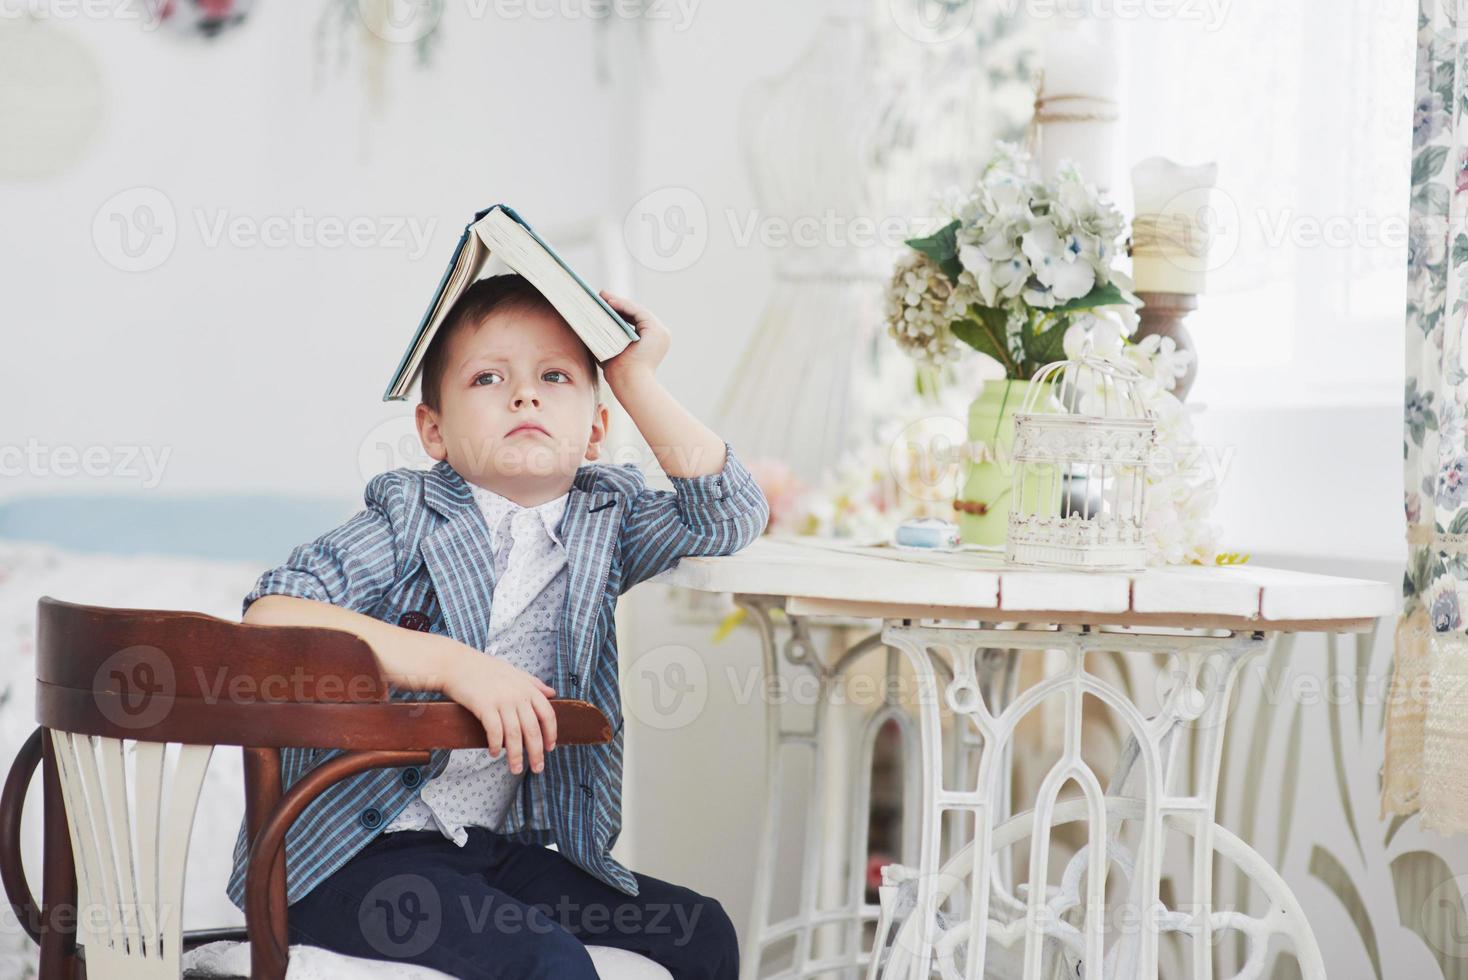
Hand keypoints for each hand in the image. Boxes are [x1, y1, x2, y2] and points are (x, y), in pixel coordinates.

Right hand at [439, 646, 558, 774]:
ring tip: (516, 769)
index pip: (547, 714)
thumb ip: (534, 683)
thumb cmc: (484, 668)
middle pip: (533, 729)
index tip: (550, 748)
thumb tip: (552, 693)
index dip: (551, 733)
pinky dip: (496, 745)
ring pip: (514, 734)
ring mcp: (501, 700)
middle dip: (536, 752)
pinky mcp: (484, 706)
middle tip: (538, 768)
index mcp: (527, 688)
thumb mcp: (514, 672)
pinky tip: (495, 753)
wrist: (455, 663)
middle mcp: (517, 695)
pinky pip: (494, 731)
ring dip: (516, 755)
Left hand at [599, 289, 669, 385]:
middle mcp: (659, 336)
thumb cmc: (618, 375)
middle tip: (601, 296)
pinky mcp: (657, 331)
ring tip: (602, 297)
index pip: (633, 321)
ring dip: (619, 302)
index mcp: (650, 342)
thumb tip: (589, 325)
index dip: (618, 311)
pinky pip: (638, 312)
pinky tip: (610, 303)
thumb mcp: (611, 350)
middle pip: (635, 315)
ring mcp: (660, 332)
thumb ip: (607, 338)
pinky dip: (624, 306)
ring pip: (637, 311)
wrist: (630, 384)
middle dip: (617, 304)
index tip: (602, 304)